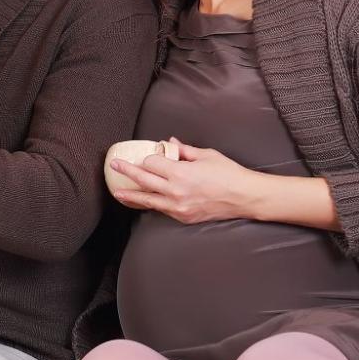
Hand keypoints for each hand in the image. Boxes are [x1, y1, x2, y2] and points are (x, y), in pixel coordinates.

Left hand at [107, 139, 264, 223]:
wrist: (244, 197)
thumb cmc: (229, 173)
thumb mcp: (207, 155)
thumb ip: (185, 150)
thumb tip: (170, 142)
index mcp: (180, 173)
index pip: (153, 163)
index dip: (149, 157)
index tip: (147, 154)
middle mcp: (175, 191)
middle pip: (144, 180)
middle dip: (127, 172)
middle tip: (114, 166)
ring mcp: (178, 207)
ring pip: (147, 200)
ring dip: (131, 195)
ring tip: (117, 192)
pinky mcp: (183, 217)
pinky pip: (161, 209)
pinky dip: (150, 204)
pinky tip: (143, 201)